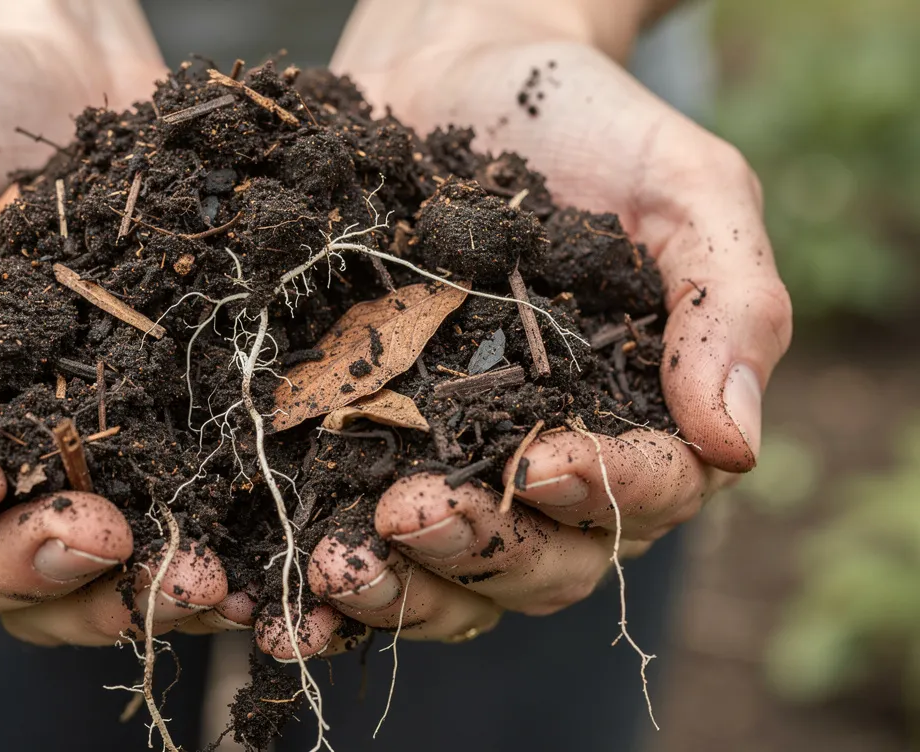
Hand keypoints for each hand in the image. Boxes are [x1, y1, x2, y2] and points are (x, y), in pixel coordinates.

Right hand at [0, 9, 240, 643]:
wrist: (44, 64)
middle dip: (25, 565)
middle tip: (97, 537)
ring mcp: (42, 459)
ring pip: (54, 578)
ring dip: (114, 595)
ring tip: (191, 582)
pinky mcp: (130, 443)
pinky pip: (147, 528)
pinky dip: (180, 564)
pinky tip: (233, 573)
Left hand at [253, 0, 792, 653]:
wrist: (451, 73)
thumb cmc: (584, 124)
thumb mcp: (684, 187)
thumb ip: (729, 302)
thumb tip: (735, 444)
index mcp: (637, 419)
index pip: (640, 495)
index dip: (599, 495)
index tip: (543, 463)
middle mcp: (543, 464)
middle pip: (534, 564)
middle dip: (476, 552)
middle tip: (409, 515)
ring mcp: (447, 464)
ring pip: (444, 577)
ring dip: (395, 590)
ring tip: (334, 567)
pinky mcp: (361, 446)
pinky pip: (351, 536)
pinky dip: (326, 582)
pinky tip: (276, 602)